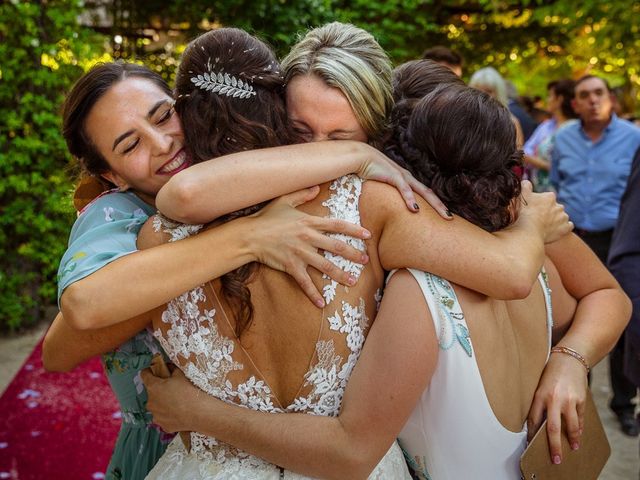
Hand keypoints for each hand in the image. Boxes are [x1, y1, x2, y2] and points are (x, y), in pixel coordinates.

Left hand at [141, 366, 200, 432]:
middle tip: (173, 389)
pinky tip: (179, 413)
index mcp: (153, 387)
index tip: (155, 371)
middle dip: (160, 390)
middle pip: (152, 392)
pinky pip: (164, 418)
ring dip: (163, 403)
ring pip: (157, 406)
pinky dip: (169, 415)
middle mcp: (150, 402)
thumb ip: (171, 369)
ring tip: (178, 403)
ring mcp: (156, 415)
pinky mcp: (163, 426)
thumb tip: (168, 367)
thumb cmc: (190, 392)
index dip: (150, 371)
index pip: (145, 374)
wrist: (199, 412)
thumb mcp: (181, 374)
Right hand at [249, 186, 369, 307]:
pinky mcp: (291, 266)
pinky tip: (322, 303)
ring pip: (325, 266)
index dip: (353, 230)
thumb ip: (301, 194)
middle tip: (366, 260)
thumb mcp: (284, 201)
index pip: (337, 225)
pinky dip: (313, 294)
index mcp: (309, 222)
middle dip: (353, 254)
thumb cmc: (266, 217)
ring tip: (353, 281)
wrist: (249, 235)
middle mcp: (308, 238)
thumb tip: (316, 187)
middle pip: (336, 247)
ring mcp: (300, 253)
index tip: (367, 235)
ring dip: (340, 274)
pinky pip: (305, 282)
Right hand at [356, 145, 450, 218]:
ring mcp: (402, 176)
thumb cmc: (369, 172)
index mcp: (407, 180)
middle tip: (450, 218)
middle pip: (429, 193)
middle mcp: (408, 178)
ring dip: (435, 204)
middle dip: (441, 206)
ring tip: (444, 215)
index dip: (435, 204)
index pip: (425, 194)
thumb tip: (388, 210)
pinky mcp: (393, 176)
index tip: (442, 216)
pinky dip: (410, 199)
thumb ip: (387, 196)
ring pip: (423, 192)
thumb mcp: (382, 187)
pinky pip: (405, 189)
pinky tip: (415, 209)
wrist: (360, 157)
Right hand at [517, 181, 572, 242]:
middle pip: (555, 208)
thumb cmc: (525, 213)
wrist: (529, 231)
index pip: (547, 199)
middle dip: (549, 212)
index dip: (540, 204)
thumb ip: (525, 187)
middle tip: (539, 219)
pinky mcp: (566, 228)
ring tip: (545, 227)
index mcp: (550, 197)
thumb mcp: (522, 196)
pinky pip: (568, 226)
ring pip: (561, 217)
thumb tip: (526, 182)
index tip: (534, 210)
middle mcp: (559, 206)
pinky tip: (556, 230)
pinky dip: (563, 228)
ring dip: (556, 220)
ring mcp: (564, 217)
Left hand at [527, 352, 587, 464]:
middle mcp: (553, 399)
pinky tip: (578, 435)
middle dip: (553, 446)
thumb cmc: (551, 372)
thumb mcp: (540, 385)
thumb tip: (538, 423)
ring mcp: (568, 400)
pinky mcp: (580, 400)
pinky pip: (580, 418)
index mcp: (539, 395)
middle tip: (555, 459)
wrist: (570, 358)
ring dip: (571, 440)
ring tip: (572, 448)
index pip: (533, 420)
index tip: (531, 444)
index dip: (532, 434)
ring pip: (570, 426)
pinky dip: (579, 428)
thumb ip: (540, 403)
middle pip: (551, 428)